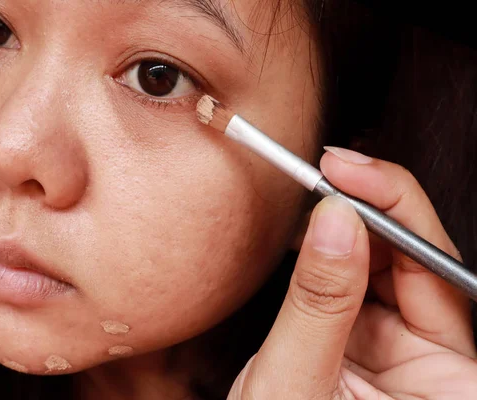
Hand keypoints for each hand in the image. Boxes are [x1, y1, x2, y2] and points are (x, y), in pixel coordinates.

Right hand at [227, 147, 476, 398]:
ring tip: (313, 195)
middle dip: (373, 209)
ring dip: (350, 227)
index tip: (346, 173)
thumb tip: (336, 221)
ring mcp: (402, 353)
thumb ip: (318, 303)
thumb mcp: (293, 383)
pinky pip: (358, 285)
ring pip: (388, 267)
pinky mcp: (367, 343)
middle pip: (419, 263)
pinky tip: (310, 233)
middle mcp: (437, 366)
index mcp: (450, 387)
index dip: (394, 213)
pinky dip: (331, 253)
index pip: (436, 274)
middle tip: (328, 170)